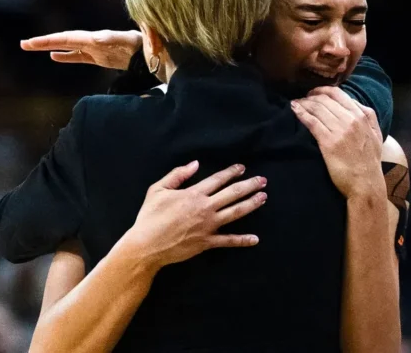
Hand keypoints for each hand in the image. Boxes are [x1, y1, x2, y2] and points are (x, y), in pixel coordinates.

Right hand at [20, 30, 141, 69]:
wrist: (159, 54)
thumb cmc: (146, 47)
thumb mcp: (131, 42)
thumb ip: (116, 39)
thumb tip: (97, 38)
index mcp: (97, 38)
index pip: (69, 38)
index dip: (50, 40)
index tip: (33, 43)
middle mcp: (94, 41)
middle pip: (64, 40)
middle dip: (44, 42)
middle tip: (23, 44)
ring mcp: (97, 50)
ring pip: (69, 48)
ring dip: (51, 47)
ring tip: (32, 47)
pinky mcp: (102, 58)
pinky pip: (80, 57)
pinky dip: (66, 56)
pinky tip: (54, 57)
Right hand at [124, 161, 266, 269]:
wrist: (146, 245)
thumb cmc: (150, 217)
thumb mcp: (158, 190)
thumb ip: (177, 175)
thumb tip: (195, 164)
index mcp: (193, 194)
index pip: (217, 179)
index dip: (231, 172)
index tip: (242, 168)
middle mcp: (205, 208)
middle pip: (232, 193)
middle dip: (249, 185)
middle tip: (262, 180)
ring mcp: (208, 226)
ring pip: (235, 213)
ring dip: (251, 204)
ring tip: (263, 197)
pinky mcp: (207, 242)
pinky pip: (228, 240)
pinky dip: (243, 240)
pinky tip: (255, 239)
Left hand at [291, 87, 385, 200]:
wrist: (366, 183)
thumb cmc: (369, 161)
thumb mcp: (376, 134)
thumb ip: (368, 117)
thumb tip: (354, 103)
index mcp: (363, 115)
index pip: (339, 94)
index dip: (323, 90)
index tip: (314, 93)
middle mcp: (352, 119)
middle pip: (326, 99)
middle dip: (311, 96)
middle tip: (302, 98)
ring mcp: (340, 130)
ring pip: (317, 108)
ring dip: (303, 103)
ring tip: (295, 103)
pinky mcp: (328, 142)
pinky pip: (312, 122)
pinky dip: (301, 113)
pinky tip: (294, 110)